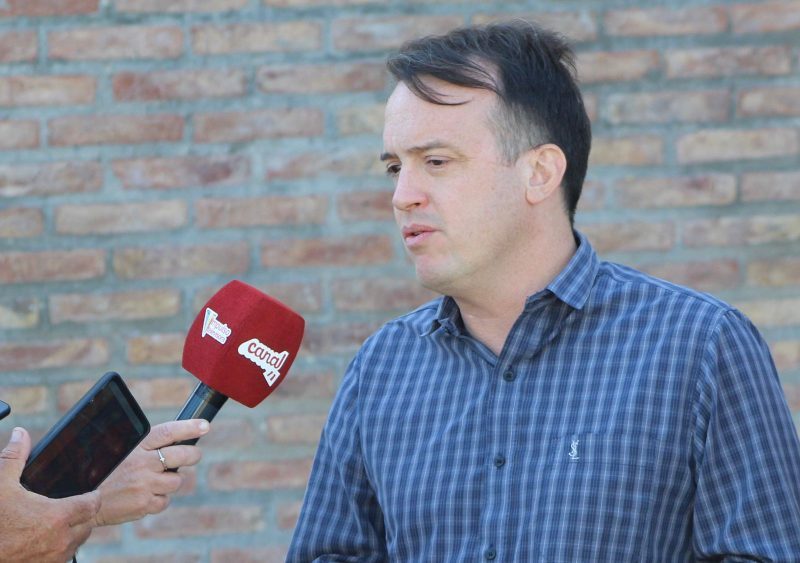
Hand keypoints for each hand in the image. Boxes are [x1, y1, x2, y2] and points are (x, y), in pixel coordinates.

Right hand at [0, 427, 100, 561]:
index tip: (90, 492)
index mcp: (57, 515)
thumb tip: (20, 433)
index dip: (93, 496)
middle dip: (82, 515)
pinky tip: (44, 540)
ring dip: (71, 534)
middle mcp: (61, 539)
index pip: (93, 504)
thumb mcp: (1, 485)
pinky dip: (58, 549)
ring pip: (76, 543)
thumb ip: (14, 458)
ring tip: (57, 523)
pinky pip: (61, 558)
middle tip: (70, 507)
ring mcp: (53, 558)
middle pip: (87, 525)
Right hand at [94, 419, 208, 525]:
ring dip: (169, 482)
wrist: (81, 500)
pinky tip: (143, 496)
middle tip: (194, 455)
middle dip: (193, 455)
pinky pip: (164, 501)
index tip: (205, 425)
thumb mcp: (117, 450)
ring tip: (151, 482)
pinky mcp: (145, 505)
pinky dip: (158, 499)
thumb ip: (144, 446)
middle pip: (183, 456)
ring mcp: (145, 485)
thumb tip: (172, 441)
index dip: (189, 427)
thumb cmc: (101, 471)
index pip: (169, 432)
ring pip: (176, 481)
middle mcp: (144, 463)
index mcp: (137, 446)